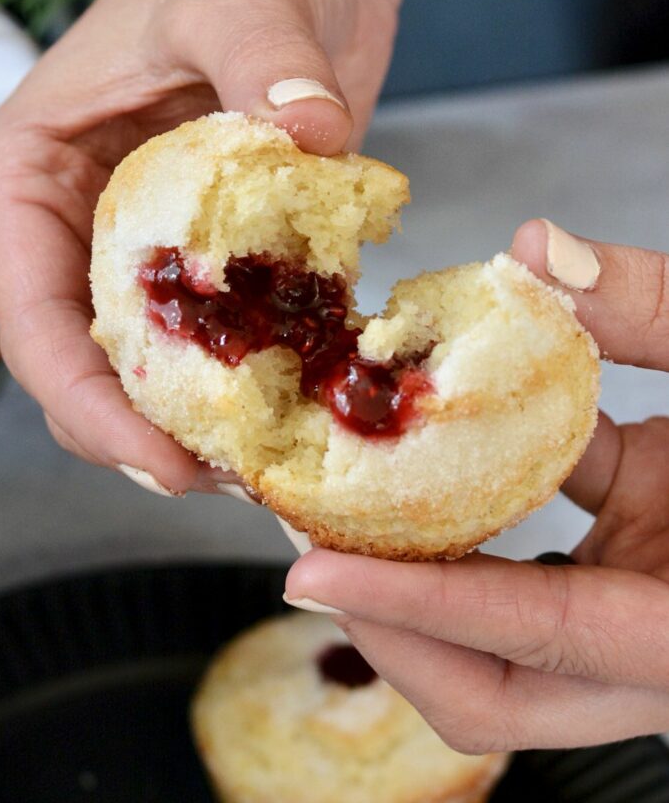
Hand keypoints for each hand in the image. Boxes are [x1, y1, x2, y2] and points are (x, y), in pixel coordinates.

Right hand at [0, 0, 510, 493]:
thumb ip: (265, 62)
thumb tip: (310, 131)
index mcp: (25, 178)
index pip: (34, 322)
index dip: (94, 408)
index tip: (171, 464)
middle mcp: (67, 228)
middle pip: (86, 370)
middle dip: (152, 437)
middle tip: (240, 482)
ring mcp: (136, 248)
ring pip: (149, 371)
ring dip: (207, 424)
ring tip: (278, 467)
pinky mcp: (206, 256)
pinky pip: (219, 340)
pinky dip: (258, 380)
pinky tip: (313, 411)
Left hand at [285, 219, 668, 750]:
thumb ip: (663, 311)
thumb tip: (538, 250)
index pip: (541, 633)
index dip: (420, 611)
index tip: (310, 575)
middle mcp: (662, 643)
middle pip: (495, 689)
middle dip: (390, 624)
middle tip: (308, 540)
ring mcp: (641, 613)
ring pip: (499, 644)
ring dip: (413, 576)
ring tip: (337, 495)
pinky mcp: (633, 567)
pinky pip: (529, 565)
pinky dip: (467, 520)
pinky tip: (426, 448)